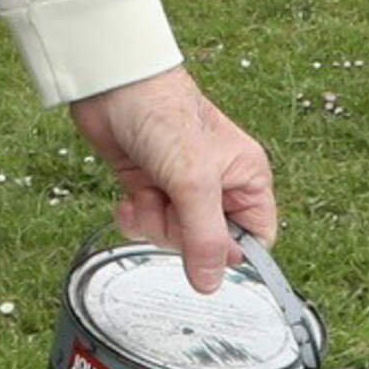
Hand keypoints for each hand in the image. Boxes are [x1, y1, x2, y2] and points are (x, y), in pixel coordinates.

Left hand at [69, 66, 276, 293]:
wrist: (112, 85)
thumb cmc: (163, 111)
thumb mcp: (193, 181)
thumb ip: (204, 237)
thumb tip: (211, 282)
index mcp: (246, 178)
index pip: (255, 238)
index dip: (230, 252)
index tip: (205, 250)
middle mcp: (217, 185)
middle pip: (209, 244)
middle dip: (180, 233)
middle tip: (170, 206)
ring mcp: (181, 187)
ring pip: (173, 236)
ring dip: (153, 221)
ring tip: (148, 191)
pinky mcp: (150, 186)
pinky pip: (147, 224)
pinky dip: (134, 216)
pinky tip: (129, 197)